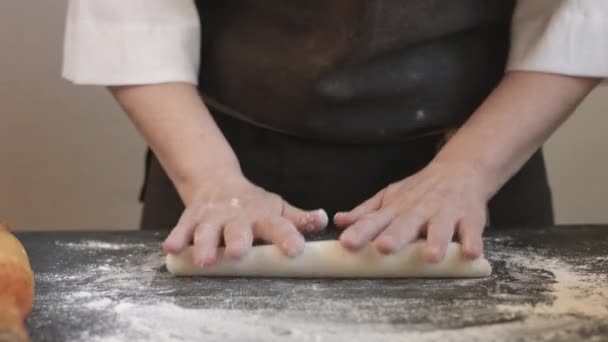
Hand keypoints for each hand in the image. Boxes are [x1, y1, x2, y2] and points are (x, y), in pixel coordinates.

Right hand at [162, 173, 327, 266]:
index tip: (296, 250)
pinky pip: (182, 229)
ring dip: (206, 244)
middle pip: (238, 229)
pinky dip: (178, 238)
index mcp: (264, 216)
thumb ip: (298, 219)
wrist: (217, 182)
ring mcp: (213, 217)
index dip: (288, 237)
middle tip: (238, 253)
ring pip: (208, 231)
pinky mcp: (192, 219)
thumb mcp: (278, 208)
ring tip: (205, 261)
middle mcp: (238, 216)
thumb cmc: (254, 205)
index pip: (280, 226)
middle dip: (238, 240)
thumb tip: (323, 218)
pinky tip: (173, 249)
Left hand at [334, 160, 489, 261]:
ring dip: (435, 241)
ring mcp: (445, 213)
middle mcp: (419, 210)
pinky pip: (472, 232)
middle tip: (384, 248)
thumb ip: (365, 212)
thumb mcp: (390, 197)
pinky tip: (470, 253)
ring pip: (440, 228)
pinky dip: (472, 242)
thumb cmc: (419, 190)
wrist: (461, 169)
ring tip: (430, 257)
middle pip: (405, 224)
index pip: (375, 221)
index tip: (347, 243)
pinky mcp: (470, 218)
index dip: (361, 232)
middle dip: (395, 236)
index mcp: (397, 208)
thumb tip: (339, 221)